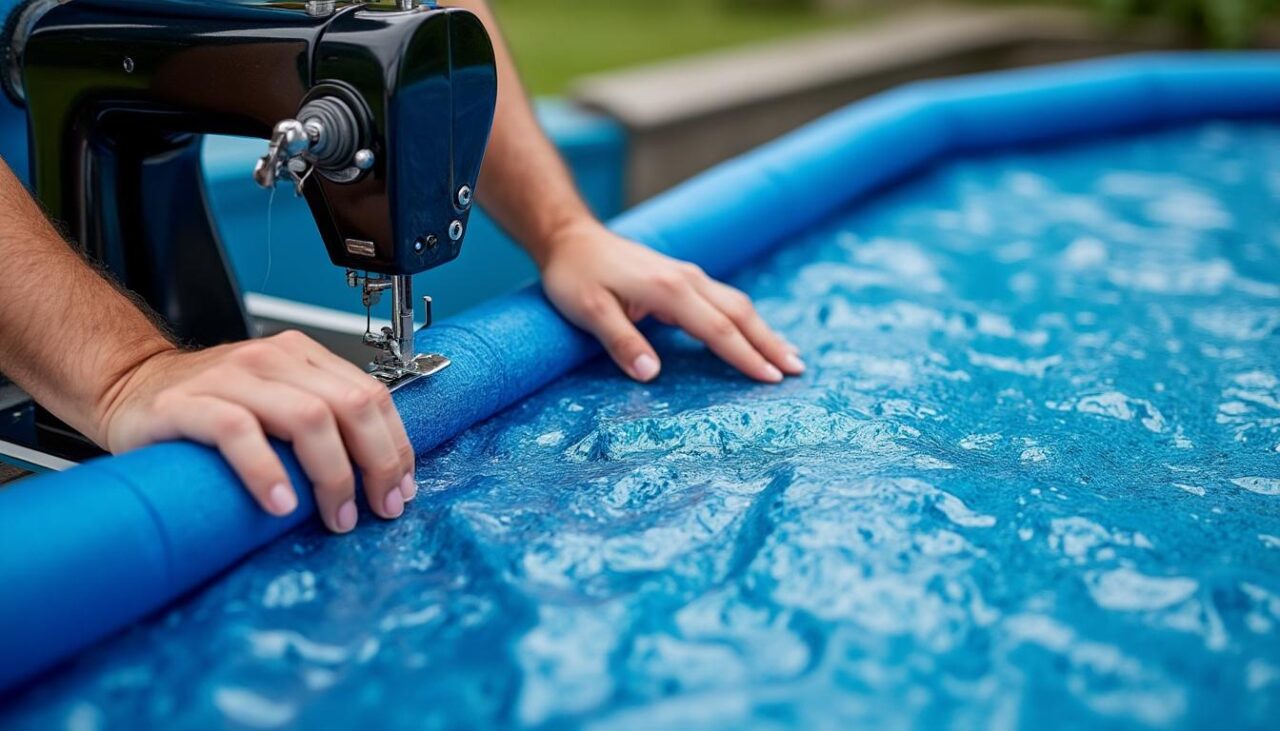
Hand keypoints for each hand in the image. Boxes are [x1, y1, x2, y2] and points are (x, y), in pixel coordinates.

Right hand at [95, 331, 416, 532]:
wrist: (129, 389)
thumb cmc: (212, 408)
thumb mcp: (278, 405)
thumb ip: (324, 424)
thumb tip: (382, 478)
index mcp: (303, 357)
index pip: (372, 396)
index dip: (396, 447)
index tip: (402, 490)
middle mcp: (272, 359)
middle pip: (350, 407)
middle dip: (376, 464)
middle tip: (377, 509)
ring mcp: (230, 378)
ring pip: (307, 418)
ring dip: (332, 475)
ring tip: (336, 516)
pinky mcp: (187, 404)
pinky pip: (238, 433)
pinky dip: (267, 472)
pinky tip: (281, 504)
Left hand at [539, 220, 803, 382]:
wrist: (571, 237)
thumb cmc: (575, 275)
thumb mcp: (588, 311)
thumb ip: (621, 341)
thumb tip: (651, 375)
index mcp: (669, 289)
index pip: (718, 328)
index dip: (746, 356)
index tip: (772, 379)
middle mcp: (688, 279)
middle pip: (740, 313)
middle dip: (770, 343)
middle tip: (798, 371)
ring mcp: (688, 275)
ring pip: (737, 304)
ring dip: (764, 331)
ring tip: (789, 357)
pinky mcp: (683, 277)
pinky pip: (724, 300)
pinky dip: (746, 320)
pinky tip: (755, 334)